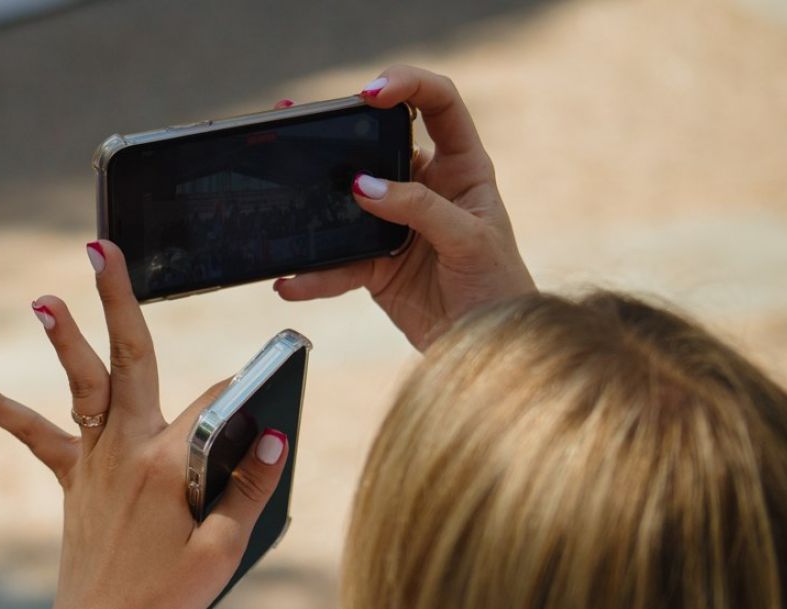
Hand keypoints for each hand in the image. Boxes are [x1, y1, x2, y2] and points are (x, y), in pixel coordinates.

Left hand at [0, 240, 288, 608]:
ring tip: (42, 296)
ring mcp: (93, 461)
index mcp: (171, 463)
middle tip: (101, 246)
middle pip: (130, 359)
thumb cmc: (166, 595)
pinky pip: (35, 436)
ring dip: (63, 338)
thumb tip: (275, 435)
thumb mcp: (222, 549)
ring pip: (83, 385)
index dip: (246, 393)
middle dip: (117, 298)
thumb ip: (249, 487)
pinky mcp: (72, 478)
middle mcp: (126, 449)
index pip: (217, 401)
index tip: (266, 396)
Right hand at [274, 65, 535, 349]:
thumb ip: (421, 209)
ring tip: (287, 194)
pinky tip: (293, 281)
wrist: (487, 346)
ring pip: (348, 201)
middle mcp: (425, 188)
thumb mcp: (470, 241)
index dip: (409, 85)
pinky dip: (314, 275)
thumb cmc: (498, 288)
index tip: (372, 93)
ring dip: (316, 199)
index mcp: (462, 167)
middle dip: (342, 132)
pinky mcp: (375, 264)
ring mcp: (395, 224)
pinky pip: (337, 262)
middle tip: (309, 126)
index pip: (439, 104)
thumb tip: (364, 187)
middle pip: (378, 144)